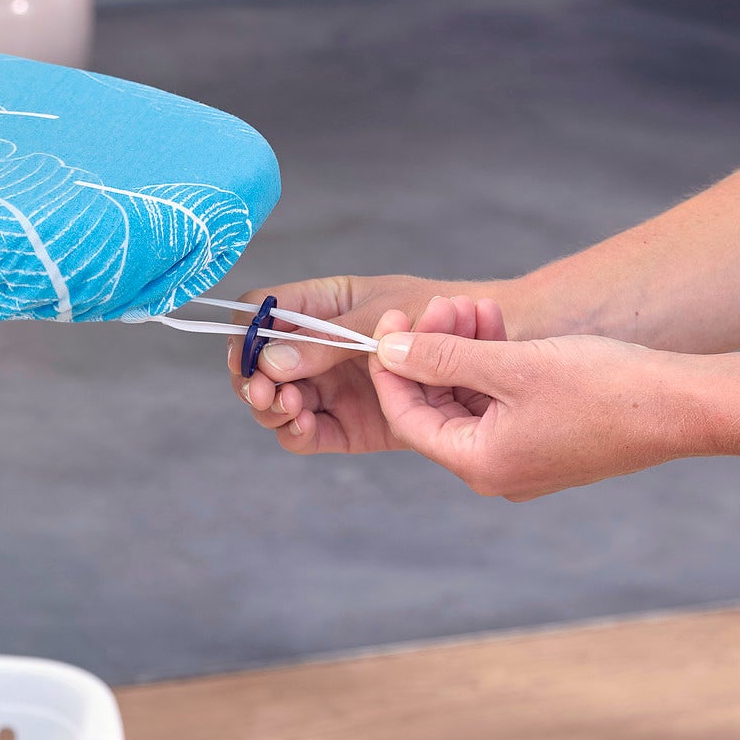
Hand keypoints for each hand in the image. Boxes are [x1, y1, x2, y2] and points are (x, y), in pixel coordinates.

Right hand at [229, 276, 509, 453]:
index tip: (247, 354)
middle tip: (266, 391)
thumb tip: (272, 363)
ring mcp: (330, 387)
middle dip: (254, 381)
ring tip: (290, 405)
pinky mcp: (349, 424)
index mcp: (320, 306)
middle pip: (259, 366)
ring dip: (272, 408)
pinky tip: (304, 425)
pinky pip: (309, 433)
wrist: (494, 344)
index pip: (261, 312)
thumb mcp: (381, 315)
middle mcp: (317, 348)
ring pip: (278, 403)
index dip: (245, 332)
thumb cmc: (441, 312)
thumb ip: (328, 341)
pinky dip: (298, 432)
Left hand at [366, 307, 708, 497]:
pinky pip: (504, 403)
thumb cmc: (603, 387)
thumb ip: (443, 358)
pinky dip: (495, 365)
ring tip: (475, 306)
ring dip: (466, 350)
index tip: (392, 323)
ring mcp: (524, 459)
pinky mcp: (549, 441)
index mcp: (480, 464)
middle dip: (434, 350)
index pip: (409, 417)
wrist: (684, 404)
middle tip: (446, 302)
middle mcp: (497, 471)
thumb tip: (388, 352)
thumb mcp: (511, 364)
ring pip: (472, 400)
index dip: (393, 367)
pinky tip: (498, 324)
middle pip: (439, 407)